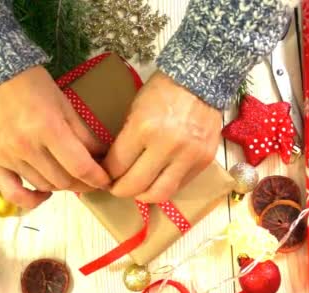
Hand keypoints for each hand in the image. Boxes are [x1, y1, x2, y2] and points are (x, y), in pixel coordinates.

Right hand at [0, 66, 110, 208]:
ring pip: (44, 186)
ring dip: (61, 186)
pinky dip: (30, 200)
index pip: (80, 167)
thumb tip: (102, 159)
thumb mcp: (66, 105)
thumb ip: (84, 135)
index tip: (107, 181)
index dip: (98, 179)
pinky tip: (43, 195)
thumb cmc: (34, 86)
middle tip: (91, 179)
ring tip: (69, 177)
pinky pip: (12, 193)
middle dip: (83, 183)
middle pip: (63, 181)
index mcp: (48, 128)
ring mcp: (7, 155)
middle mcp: (26, 146)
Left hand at [104, 71, 221, 202]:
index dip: (107, 175)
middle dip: (120, 190)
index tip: (104, 175)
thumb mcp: (135, 110)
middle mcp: (167, 146)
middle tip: (115, 187)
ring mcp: (188, 156)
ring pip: (159, 194)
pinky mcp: (204, 161)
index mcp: (144, 128)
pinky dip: (165, 186)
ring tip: (137, 189)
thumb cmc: (162, 92)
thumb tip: (113, 168)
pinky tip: (157, 179)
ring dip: (143, 195)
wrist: (200, 81)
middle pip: (135, 186)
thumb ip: (126, 140)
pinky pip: (179, 186)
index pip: (117, 166)